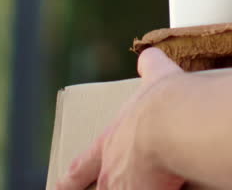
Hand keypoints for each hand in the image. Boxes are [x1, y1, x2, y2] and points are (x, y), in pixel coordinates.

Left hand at [57, 48, 186, 189]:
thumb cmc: (164, 101)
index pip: (84, 163)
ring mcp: (127, 186)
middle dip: (101, 187)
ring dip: (129, 188)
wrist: (173, 121)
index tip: (58, 187)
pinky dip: (161, 189)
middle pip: (102, 185)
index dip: (71, 178)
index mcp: (112, 140)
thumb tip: (149, 55)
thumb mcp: (156, 78)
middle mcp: (113, 167)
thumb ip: (150, 67)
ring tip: (135, 186)